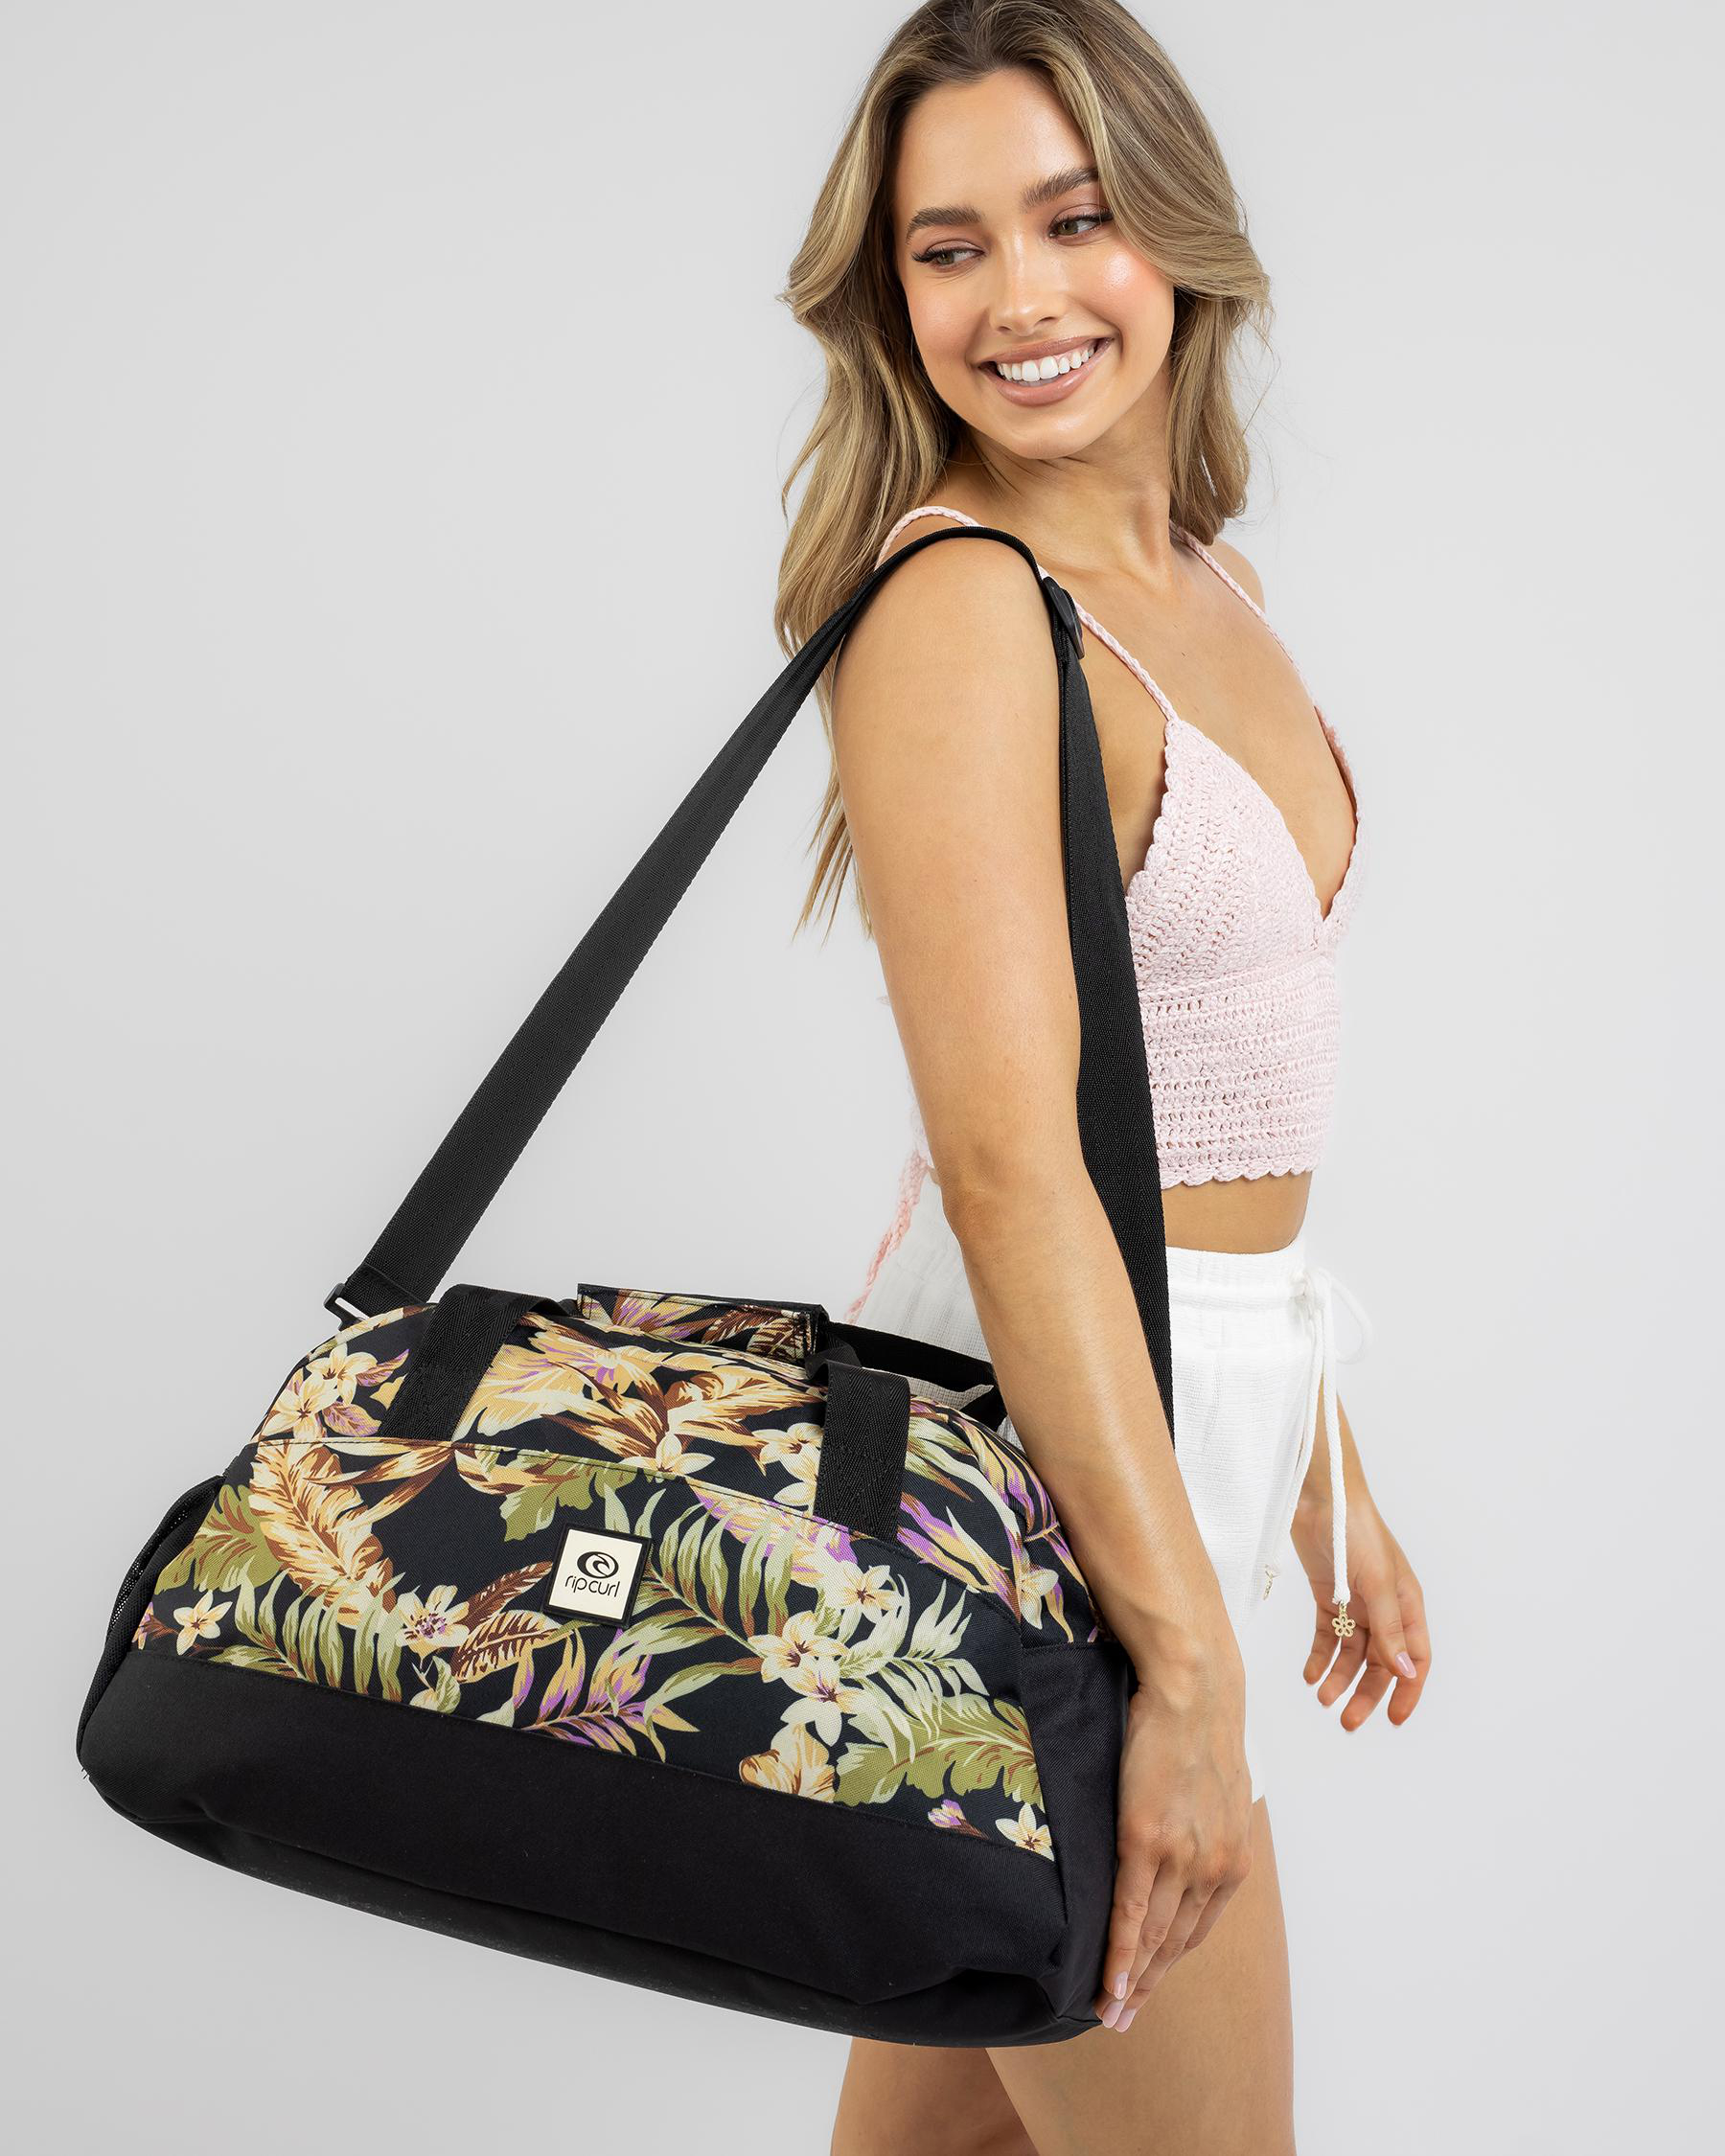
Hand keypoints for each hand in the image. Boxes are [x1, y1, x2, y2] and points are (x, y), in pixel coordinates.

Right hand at [1090, 1635, 1253, 2032]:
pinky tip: (1106, 1982)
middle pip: (1175, 1944)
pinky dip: (1118, 1955)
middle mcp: (1212, 1868)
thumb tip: (1180, 1845)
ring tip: (1106, 2012)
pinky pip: (1130, 1912)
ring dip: (1129, 1983)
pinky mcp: (1146, 1839)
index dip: (1168, 1965)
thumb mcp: (1215, 1792)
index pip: (1197, 1929)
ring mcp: (1181, 1857)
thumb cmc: (1196, 1730)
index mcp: (1231, 1860)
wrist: (1193, 1689)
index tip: (1145, 1991)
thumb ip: (1200, 1830)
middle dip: (1147, 1987)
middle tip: (1121, 2021)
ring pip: (1152, 1937)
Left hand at [1291, 1400, 1430, 1730]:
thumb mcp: (1377, 1583)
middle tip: (1345, 1720)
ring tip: (1320, 1697)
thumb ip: (1390, 1629)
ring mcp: (1356, 1602)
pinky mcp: (1328, 1594)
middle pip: (1381, 1662)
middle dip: (1366, 1693)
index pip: (1415, 1659)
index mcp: (1407, 1604)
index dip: (1407, 1691)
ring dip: (1338, 1677)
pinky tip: (1309, 1675)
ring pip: (1351, 1653)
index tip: (1393, 1720)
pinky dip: (1319, 1657)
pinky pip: (1326, 1636)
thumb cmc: (1357, 1531)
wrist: (1319, 1495)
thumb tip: (1405, 1673)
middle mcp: (1385, 1607)